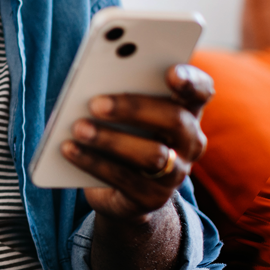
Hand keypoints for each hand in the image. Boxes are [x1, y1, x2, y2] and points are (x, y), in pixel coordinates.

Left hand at [63, 64, 212, 222]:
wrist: (119, 191)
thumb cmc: (120, 132)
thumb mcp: (122, 112)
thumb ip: (118, 90)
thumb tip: (92, 81)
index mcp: (186, 111)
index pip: (201, 92)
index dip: (191, 82)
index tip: (172, 72)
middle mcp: (190, 142)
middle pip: (175, 121)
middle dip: (134, 108)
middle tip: (95, 102)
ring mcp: (176, 173)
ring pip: (152, 155)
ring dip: (110, 140)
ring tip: (77, 127)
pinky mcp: (153, 197)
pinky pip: (125, 179)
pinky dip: (93, 162)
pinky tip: (69, 148)